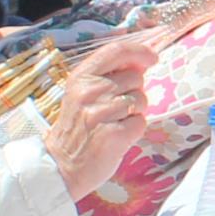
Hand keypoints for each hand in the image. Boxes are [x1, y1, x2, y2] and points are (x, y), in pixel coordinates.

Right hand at [41, 32, 162, 198]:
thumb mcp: (82, 94)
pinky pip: (141, 122)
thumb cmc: (77, 127)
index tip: (152, 57)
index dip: (140, 51)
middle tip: (115, 110)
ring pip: (141, 100)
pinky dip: (134, 130)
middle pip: (136, 77)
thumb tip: (140, 61)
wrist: (62, 165)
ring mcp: (102, 113)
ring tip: (114, 123)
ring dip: (134, 112)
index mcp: (81, 77)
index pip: (117, 51)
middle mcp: (90, 92)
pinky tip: (117, 136)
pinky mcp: (114, 134)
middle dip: (134, 91)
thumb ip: (108, 75)